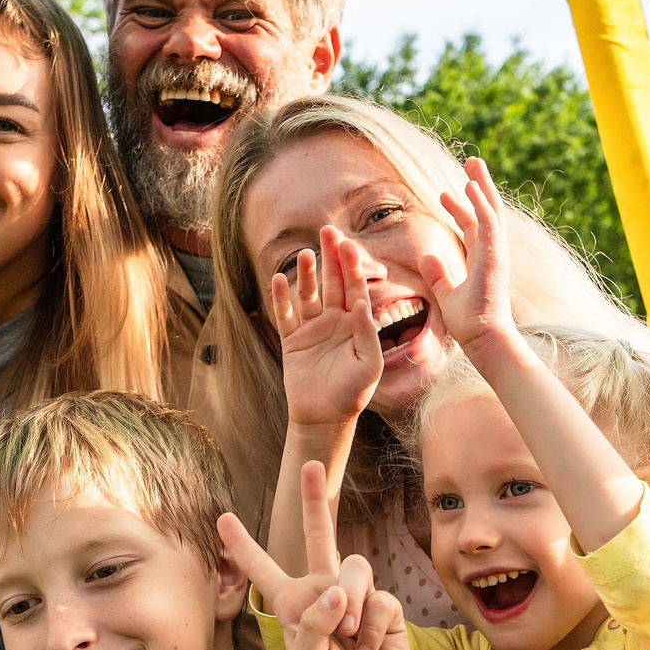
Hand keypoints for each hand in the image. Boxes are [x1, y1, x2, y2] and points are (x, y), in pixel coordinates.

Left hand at [221, 462, 419, 649]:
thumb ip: (314, 624)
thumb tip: (337, 589)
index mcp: (291, 603)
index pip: (261, 569)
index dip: (242, 544)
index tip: (222, 518)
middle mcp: (322, 590)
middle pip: (320, 535)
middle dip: (315, 499)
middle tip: (310, 465)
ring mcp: (354, 594)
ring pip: (354, 568)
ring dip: (351, 605)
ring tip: (350, 638)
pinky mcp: (383, 604)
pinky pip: (379, 599)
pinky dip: (372, 628)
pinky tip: (368, 649)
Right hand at [271, 227, 383, 430]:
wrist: (325, 418)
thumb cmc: (353, 393)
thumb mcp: (370, 365)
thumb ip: (367, 334)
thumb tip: (362, 304)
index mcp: (356, 324)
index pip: (355, 288)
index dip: (352, 266)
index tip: (348, 244)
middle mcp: (335, 321)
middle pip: (332, 282)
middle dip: (331, 257)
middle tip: (327, 231)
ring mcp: (312, 329)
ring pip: (309, 294)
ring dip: (307, 274)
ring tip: (305, 252)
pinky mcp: (292, 340)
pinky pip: (285, 315)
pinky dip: (281, 298)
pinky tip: (279, 279)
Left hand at [421, 156, 514, 360]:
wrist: (484, 339)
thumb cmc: (470, 324)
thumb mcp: (447, 296)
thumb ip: (438, 276)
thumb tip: (425, 258)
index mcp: (482, 260)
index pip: (472, 226)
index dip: (461, 208)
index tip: (446, 193)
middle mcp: (492, 252)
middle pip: (487, 211)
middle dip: (479, 186)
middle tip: (472, 162)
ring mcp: (496, 253)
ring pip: (491, 211)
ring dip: (482, 186)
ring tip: (473, 163)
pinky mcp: (494, 256)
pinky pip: (488, 223)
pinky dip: (481, 204)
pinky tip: (471, 187)